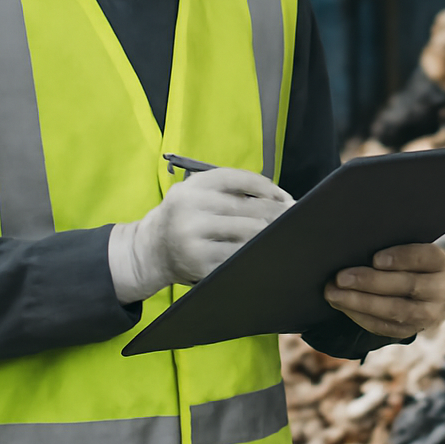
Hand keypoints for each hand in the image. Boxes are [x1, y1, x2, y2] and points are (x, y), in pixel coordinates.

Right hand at [108, 168, 292, 302]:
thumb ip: (230, 189)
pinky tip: (265, 252)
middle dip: (276, 214)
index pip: (238, 179)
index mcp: (192, 187)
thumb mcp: (196, 193)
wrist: (150, 249)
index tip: (284, 197)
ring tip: (282, 235)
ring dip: (269, 235)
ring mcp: (194, 239)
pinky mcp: (200, 264)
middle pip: (248, 210)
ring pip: (247, 235)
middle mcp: (190, 210)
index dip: (267, 187)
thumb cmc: (183, 216)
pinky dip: (255, 254)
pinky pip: (238, 258)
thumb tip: (281, 198)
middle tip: (294, 218)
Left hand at [324, 243, 444, 339]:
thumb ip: (385, 247)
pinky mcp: (411, 330)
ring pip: (395, 310)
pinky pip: (384, 327)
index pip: (424, 257)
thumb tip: (353, 247)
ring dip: (360, 302)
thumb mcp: (400, 248)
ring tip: (334, 294)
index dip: (401, 258)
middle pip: (406, 285)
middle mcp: (439, 289)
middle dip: (370, 282)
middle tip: (341, 277)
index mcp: (438, 262)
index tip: (375, 259)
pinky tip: (342, 305)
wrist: (411, 289)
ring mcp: (427, 313)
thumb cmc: (398, 259)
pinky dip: (360, 316)